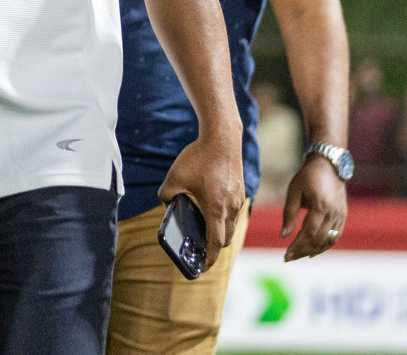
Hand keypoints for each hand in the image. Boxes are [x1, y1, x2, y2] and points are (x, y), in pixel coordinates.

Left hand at [158, 128, 244, 265]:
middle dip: (213, 248)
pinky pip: (233, 212)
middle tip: (200, 252)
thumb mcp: (173, 178)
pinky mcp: (240, 190)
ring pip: (231, 225)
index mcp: (215, 209)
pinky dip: (224, 218)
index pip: (215, 244)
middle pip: (225, 238)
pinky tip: (211, 211)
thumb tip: (167, 207)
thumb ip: (166, 197)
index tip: (201, 268)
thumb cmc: (198, 157)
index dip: (208, 259)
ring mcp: (238, 199)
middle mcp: (230, 208)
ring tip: (204, 232)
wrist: (222, 138)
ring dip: (220, 232)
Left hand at [281, 155, 347, 260]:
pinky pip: (335, 236)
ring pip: (328, 240)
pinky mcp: (343, 216)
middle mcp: (333, 213)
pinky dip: (325, 246)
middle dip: (303, 251)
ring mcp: (340, 215)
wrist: (329, 165)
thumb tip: (283, 235)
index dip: (297, 245)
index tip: (286, 254)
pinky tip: (313, 251)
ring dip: (313, 251)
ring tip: (298, 256)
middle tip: (289, 258)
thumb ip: (289, 214)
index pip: (308, 232)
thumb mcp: (294, 191)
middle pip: (318, 239)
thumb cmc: (307, 177)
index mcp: (320, 205)